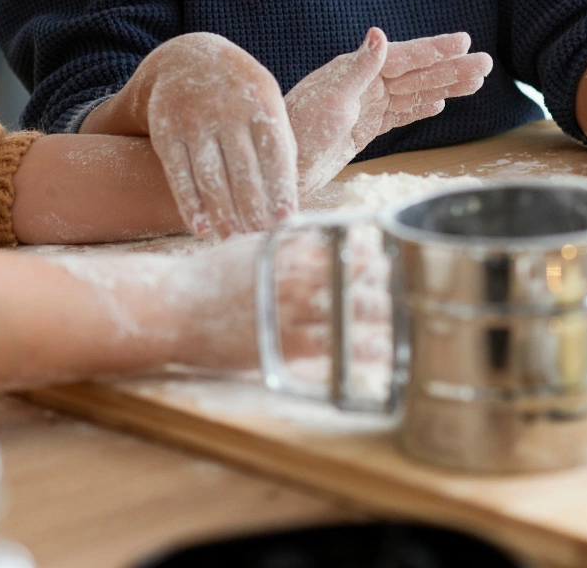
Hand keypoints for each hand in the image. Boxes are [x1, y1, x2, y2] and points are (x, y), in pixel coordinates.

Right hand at [138, 34, 298, 238]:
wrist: (186, 59)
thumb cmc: (239, 93)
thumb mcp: (266, 101)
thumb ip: (279, 143)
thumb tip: (290, 194)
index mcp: (261, 104)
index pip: (275, 154)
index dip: (281, 190)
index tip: (287, 222)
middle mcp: (227, 111)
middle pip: (243, 171)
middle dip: (253, 210)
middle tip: (260, 240)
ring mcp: (194, 121)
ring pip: (210, 177)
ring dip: (223, 214)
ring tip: (233, 239)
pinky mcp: (166, 132)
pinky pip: (178, 174)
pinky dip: (189, 204)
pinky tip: (201, 228)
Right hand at [166, 233, 391, 372]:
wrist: (170, 307)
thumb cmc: (208, 278)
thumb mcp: (249, 246)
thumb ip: (286, 242)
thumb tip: (317, 235)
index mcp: (287, 247)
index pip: (342, 244)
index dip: (373, 251)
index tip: (395, 254)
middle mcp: (294, 274)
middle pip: (354, 274)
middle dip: (387, 281)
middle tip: (416, 286)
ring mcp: (290, 309)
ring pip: (350, 309)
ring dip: (384, 313)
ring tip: (412, 317)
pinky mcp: (282, 343)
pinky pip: (332, 346)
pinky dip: (360, 347)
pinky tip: (382, 351)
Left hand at [285, 28, 493, 193]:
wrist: (280, 167)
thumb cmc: (298, 131)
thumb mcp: (330, 99)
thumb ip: (359, 68)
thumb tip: (379, 34)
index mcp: (356, 70)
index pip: (404, 56)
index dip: (435, 49)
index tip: (464, 42)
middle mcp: (363, 84)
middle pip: (416, 73)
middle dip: (451, 69)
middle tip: (486, 64)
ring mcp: (366, 106)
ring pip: (414, 93)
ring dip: (444, 87)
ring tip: (475, 82)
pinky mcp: (364, 128)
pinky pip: (400, 114)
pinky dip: (420, 107)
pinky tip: (439, 103)